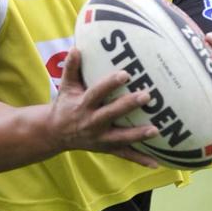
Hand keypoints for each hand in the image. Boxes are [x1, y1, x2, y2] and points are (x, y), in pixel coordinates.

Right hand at [48, 48, 159, 167]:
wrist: (55, 134)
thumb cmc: (65, 105)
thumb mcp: (65, 87)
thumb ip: (71, 68)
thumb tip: (77, 47)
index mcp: (83, 105)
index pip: (97, 92)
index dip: (110, 84)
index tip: (125, 73)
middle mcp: (92, 122)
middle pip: (111, 114)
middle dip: (128, 106)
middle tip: (147, 96)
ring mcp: (100, 138)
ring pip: (121, 137)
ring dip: (138, 135)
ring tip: (156, 130)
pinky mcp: (107, 148)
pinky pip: (125, 155)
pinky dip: (139, 159)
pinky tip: (155, 162)